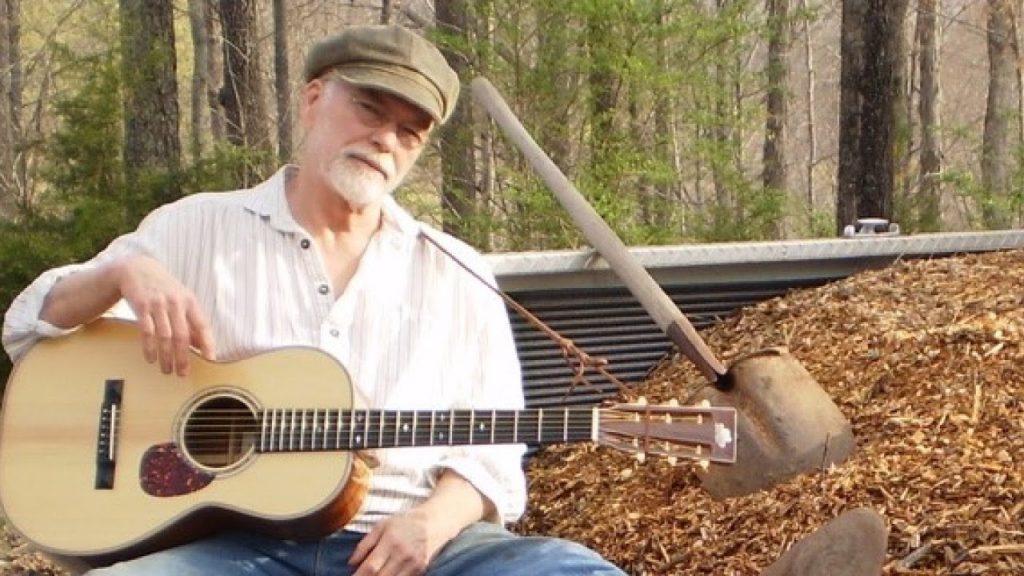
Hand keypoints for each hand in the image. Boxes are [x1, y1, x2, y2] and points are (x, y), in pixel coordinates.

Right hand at [115, 255, 214, 375]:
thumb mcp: (181, 299)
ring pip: (164, 336)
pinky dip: (149, 347)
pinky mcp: (141, 307)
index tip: (210, 360)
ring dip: (166, 356)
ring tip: (167, 370)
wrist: (137, 269)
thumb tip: (202, 345)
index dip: (207, 343)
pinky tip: (151, 359)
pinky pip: (147, 331)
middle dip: (183, 357)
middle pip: (182, 335)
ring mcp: (158, 304)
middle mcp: (175, 302)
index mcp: (190, 301)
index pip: (202, 325)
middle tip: (183, 373)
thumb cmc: (164, 289)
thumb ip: (191, 320)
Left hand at [349, 508, 453, 575]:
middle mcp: (403, 554)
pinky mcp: (421, 570)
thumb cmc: (405, 522)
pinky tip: (386, 575)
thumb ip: (365, 544)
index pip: (370, 566)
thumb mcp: (382, 526)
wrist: (434, 522)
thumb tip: (351, 563)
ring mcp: (413, 564)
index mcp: (390, 541)